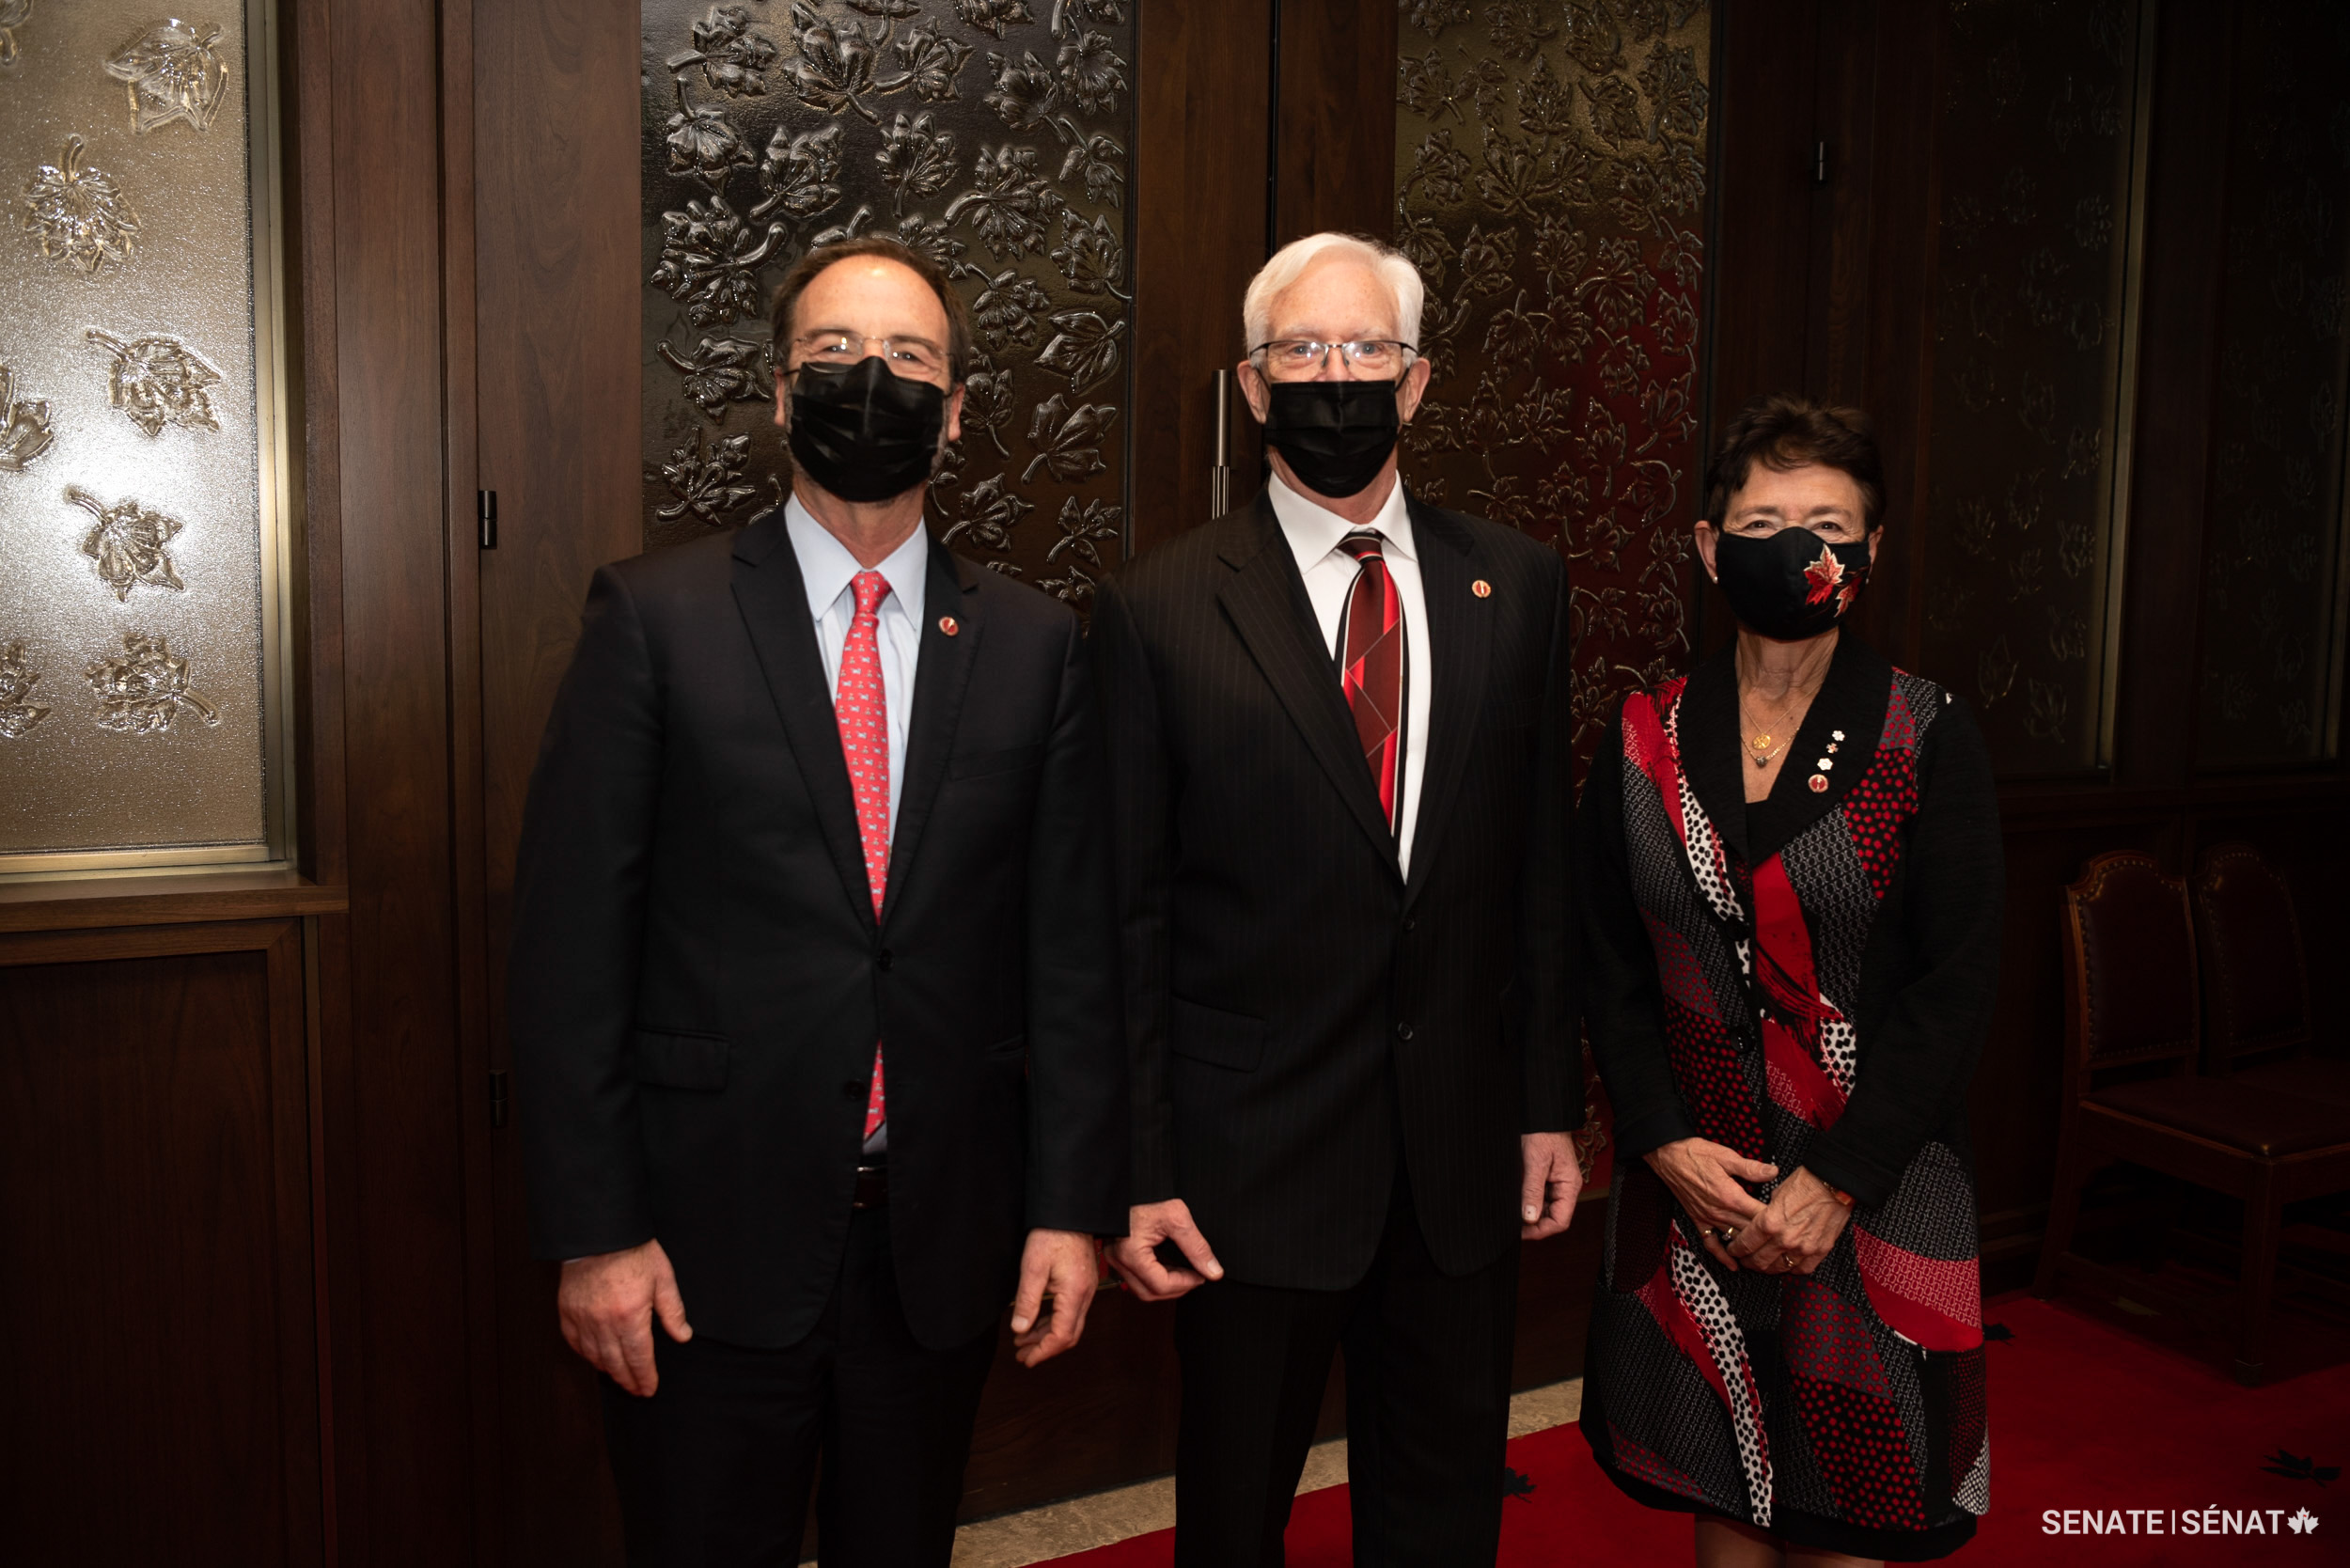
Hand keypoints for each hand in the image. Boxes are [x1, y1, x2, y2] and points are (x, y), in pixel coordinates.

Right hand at [558, 1238, 690, 1397]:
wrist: (600, 1232)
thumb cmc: (633, 1252)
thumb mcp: (663, 1278)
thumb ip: (673, 1311)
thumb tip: (683, 1336)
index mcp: (630, 1316)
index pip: (639, 1358)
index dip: (644, 1377)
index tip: (649, 1389)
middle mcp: (604, 1322)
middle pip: (616, 1363)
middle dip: (628, 1380)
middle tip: (636, 1390)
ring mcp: (583, 1318)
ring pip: (594, 1356)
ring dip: (608, 1370)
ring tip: (619, 1377)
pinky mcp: (568, 1311)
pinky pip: (575, 1342)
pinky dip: (586, 1354)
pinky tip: (595, 1358)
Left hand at [1010, 1228, 1099, 1367]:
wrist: (1070, 1212)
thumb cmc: (1052, 1234)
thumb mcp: (1033, 1267)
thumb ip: (1027, 1301)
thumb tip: (1019, 1329)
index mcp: (1074, 1294)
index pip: (1061, 1335)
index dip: (1043, 1352)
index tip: (1027, 1359)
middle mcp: (1085, 1295)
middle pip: (1069, 1334)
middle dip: (1045, 1348)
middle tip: (1023, 1356)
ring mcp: (1086, 1290)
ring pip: (1070, 1324)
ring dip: (1047, 1336)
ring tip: (1023, 1342)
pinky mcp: (1082, 1283)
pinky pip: (1070, 1312)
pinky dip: (1053, 1322)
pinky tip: (1036, 1322)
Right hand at [1107, 1199, 1223, 1301]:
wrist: (1128, 1183)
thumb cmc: (1145, 1195)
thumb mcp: (1177, 1217)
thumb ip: (1197, 1247)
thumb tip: (1213, 1271)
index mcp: (1131, 1253)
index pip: (1161, 1285)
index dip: (1186, 1284)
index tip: (1201, 1276)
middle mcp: (1118, 1260)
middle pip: (1149, 1293)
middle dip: (1176, 1289)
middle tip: (1195, 1277)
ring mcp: (1115, 1259)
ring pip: (1142, 1289)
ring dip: (1165, 1286)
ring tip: (1183, 1273)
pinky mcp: (1117, 1256)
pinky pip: (1136, 1278)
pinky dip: (1155, 1277)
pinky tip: (1169, 1266)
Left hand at [1520, 1132, 1584, 1239]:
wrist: (1542, 1114)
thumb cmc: (1543, 1133)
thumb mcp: (1536, 1162)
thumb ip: (1533, 1191)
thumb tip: (1529, 1218)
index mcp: (1570, 1185)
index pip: (1561, 1221)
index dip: (1541, 1230)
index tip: (1522, 1232)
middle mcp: (1566, 1187)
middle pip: (1553, 1217)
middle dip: (1534, 1224)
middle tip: (1512, 1225)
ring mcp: (1557, 1183)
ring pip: (1545, 1209)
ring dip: (1530, 1213)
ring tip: (1512, 1212)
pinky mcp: (1547, 1178)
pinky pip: (1540, 1197)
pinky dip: (1528, 1202)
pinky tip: (1516, 1201)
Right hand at [1641, 1137, 1776, 1270]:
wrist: (1668, 1156)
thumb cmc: (1695, 1153)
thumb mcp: (1726, 1155)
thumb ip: (1751, 1167)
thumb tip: (1773, 1171)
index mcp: (1730, 1195)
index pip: (1760, 1214)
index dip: (1777, 1219)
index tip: (1790, 1222)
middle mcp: (1720, 1211)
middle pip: (1750, 1231)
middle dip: (1768, 1238)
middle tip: (1785, 1242)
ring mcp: (1708, 1218)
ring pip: (1735, 1240)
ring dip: (1750, 1249)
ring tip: (1768, 1257)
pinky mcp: (1698, 1220)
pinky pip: (1711, 1243)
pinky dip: (1722, 1256)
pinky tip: (1733, 1265)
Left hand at [1728, 1166, 1852, 1276]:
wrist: (1834, 1183)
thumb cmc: (1806, 1183)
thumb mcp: (1775, 1193)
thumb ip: (1765, 1213)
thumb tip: (1760, 1222)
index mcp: (1769, 1222)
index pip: (1745, 1244)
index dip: (1736, 1250)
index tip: (1733, 1250)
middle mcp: (1784, 1238)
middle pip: (1759, 1261)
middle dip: (1748, 1262)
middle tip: (1744, 1260)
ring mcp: (1803, 1247)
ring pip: (1779, 1268)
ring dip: (1768, 1268)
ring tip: (1763, 1264)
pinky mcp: (1819, 1250)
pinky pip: (1802, 1269)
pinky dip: (1792, 1268)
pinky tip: (1786, 1264)